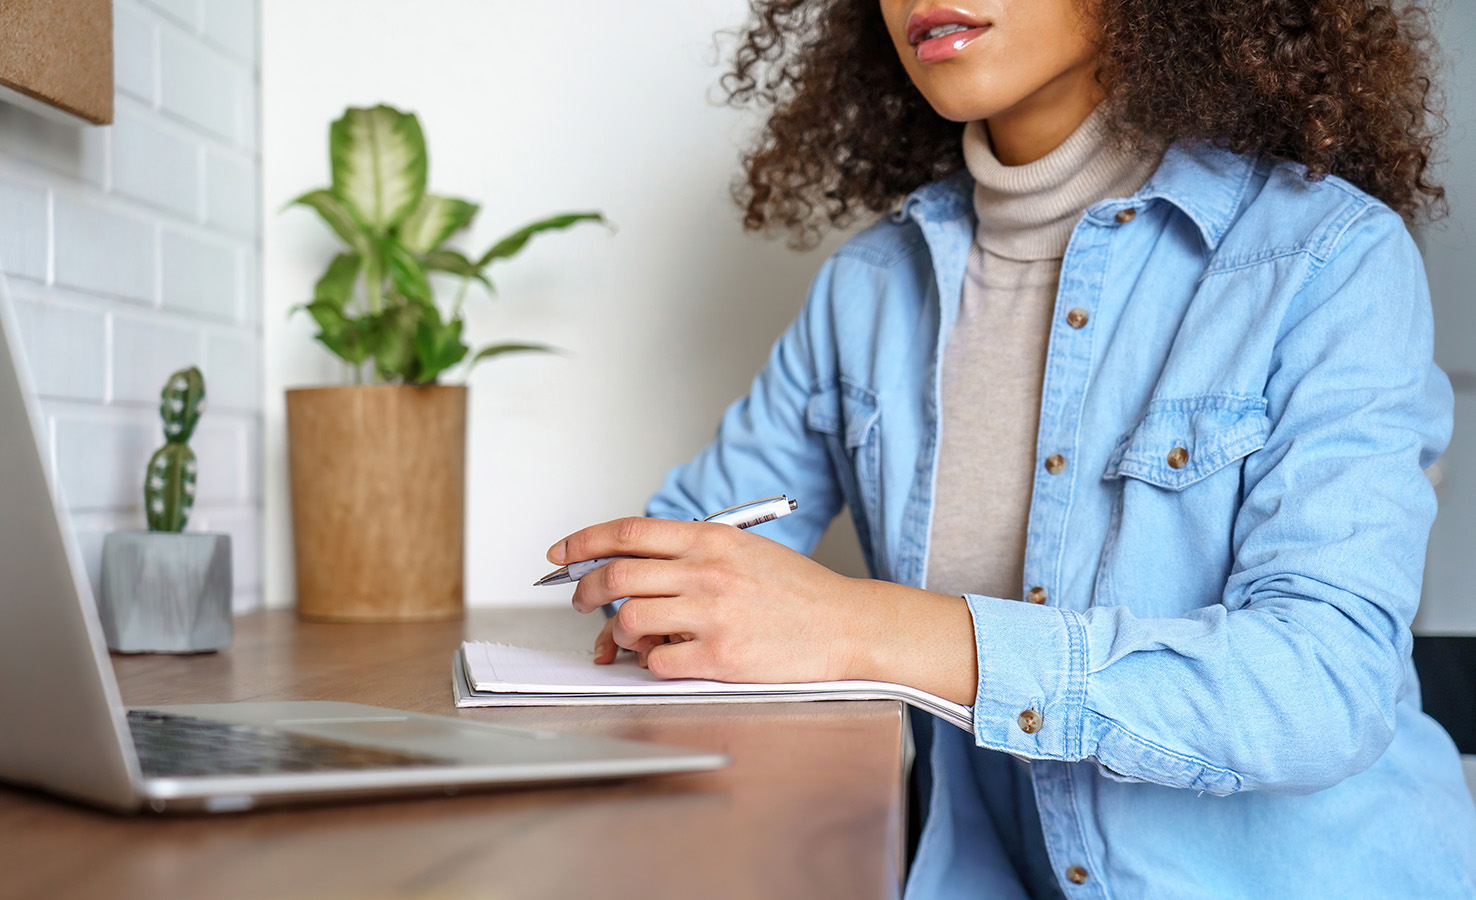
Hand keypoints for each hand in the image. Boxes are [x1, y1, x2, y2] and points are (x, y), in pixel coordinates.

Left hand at [550, 517, 862, 682]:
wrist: (847, 625)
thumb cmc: (799, 593)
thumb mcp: (745, 551)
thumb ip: (692, 555)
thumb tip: (636, 570)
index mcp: (712, 540)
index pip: (629, 533)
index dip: (584, 542)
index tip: (561, 554)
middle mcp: (707, 571)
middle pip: (616, 576)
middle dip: (584, 591)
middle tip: (581, 602)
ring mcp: (712, 614)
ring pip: (629, 620)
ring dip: (617, 633)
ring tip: (627, 638)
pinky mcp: (720, 656)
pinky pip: (657, 661)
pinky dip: (650, 663)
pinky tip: (666, 658)